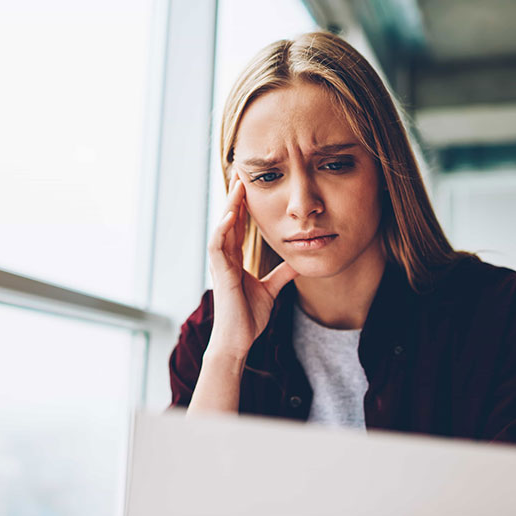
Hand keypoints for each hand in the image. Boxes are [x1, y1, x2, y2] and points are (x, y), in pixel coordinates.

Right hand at [207, 169, 298, 357]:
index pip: (238, 226)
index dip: (244, 206)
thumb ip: (282, 275)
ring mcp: (220, 265)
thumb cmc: (249, 318)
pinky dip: (223, 230)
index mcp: (235, 260)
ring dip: (229, 206)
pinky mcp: (220, 274)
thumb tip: (297, 263)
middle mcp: (225, 259)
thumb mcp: (271, 290)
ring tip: (237, 186)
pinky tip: (231, 215)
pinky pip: (217, 246)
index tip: (251, 186)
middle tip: (242, 174)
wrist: (238, 340)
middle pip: (228, 220)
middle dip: (235, 197)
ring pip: (222, 228)